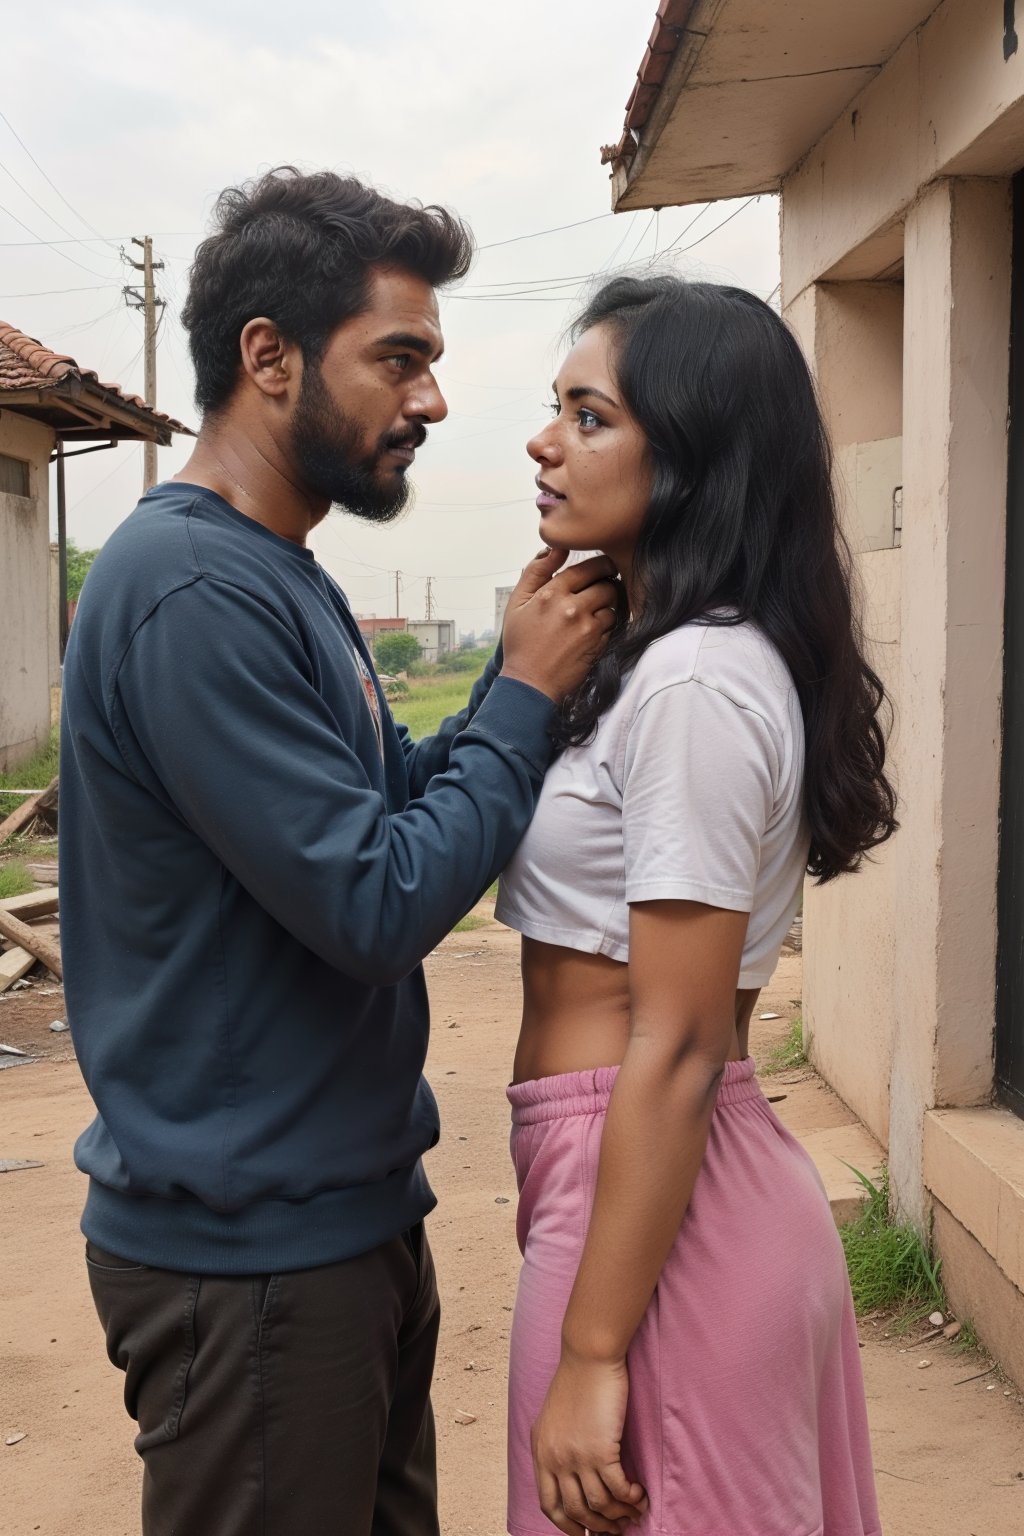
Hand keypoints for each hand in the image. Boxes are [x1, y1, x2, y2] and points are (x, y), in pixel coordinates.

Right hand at [500, 549, 619, 703]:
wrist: (529, 684)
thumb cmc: (521, 643)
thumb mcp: (517, 603)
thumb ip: (536, 571)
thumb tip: (556, 548)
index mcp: (552, 593)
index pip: (589, 567)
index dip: (601, 565)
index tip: (603, 568)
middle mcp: (572, 608)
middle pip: (606, 584)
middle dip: (607, 584)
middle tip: (603, 587)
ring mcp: (587, 628)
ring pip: (613, 604)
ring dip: (609, 604)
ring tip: (598, 609)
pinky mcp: (598, 645)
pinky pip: (613, 625)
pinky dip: (609, 624)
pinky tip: (595, 628)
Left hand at [531, 1351, 648, 1534]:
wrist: (588, 1356)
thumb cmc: (576, 1381)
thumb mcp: (552, 1418)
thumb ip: (556, 1446)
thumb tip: (570, 1474)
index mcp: (540, 1452)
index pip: (549, 1504)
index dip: (567, 1525)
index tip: (583, 1533)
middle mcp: (555, 1459)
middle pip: (576, 1511)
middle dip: (599, 1527)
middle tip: (617, 1528)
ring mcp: (576, 1456)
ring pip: (599, 1505)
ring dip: (619, 1515)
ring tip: (634, 1512)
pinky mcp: (600, 1449)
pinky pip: (617, 1489)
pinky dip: (630, 1498)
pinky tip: (639, 1495)